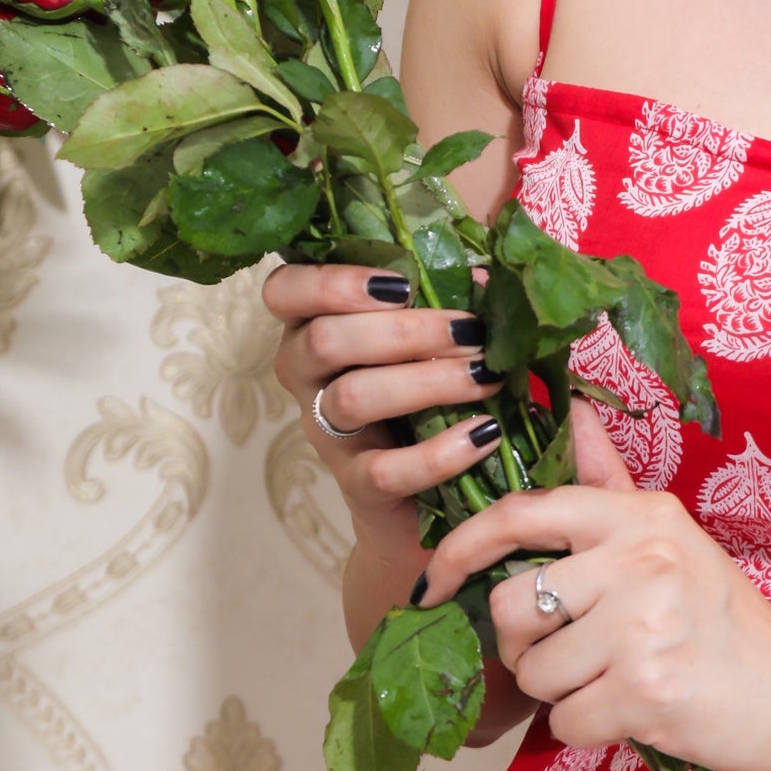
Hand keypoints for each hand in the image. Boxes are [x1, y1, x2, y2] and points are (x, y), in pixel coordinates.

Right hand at [262, 262, 501, 575]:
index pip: (284, 290)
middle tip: (472, 333)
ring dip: (427, 382)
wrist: (424, 495)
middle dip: (406, 330)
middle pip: (325, 340)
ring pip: (352, 397)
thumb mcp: (432, 334)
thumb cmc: (427, 388)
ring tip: (486, 378)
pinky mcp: (356, 485)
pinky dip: (439, 452)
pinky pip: (385, 470)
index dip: (331, 281)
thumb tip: (482, 275)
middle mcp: (306, 376)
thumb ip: (446, 296)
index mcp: (314, 323)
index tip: (401, 284)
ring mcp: (326, 432)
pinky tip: (484, 434)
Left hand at [420, 399, 770, 770]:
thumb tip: (572, 410)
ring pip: (533, 671)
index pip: (524, 512)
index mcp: (642, 517)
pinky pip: (563, 722)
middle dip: (526, 646)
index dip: (463, 546)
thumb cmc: (728, 624)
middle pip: (510, 605)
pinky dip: (588, 731)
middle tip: (576, 656)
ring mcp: (643, 625)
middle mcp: (640, 559)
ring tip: (617, 682)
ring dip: (562, 693)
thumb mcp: (674, 541)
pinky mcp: (645, 692)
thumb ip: (611, 484)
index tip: (435, 579)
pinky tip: (634, 715)